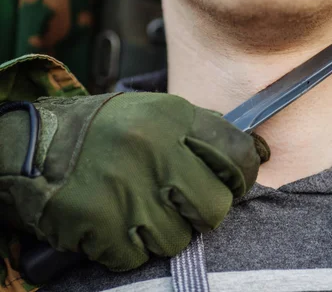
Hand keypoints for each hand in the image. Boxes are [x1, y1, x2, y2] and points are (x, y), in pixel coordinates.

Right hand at [0, 93, 268, 270]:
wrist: (35, 146)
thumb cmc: (107, 131)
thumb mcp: (156, 112)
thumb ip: (204, 130)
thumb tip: (258, 151)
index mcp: (172, 118)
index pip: (237, 154)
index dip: (245, 176)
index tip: (236, 184)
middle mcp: (154, 152)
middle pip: (215, 207)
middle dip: (204, 212)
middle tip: (185, 204)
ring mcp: (127, 189)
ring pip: (179, 239)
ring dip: (164, 231)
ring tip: (141, 210)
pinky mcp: (100, 224)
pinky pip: (138, 256)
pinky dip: (129, 247)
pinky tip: (116, 222)